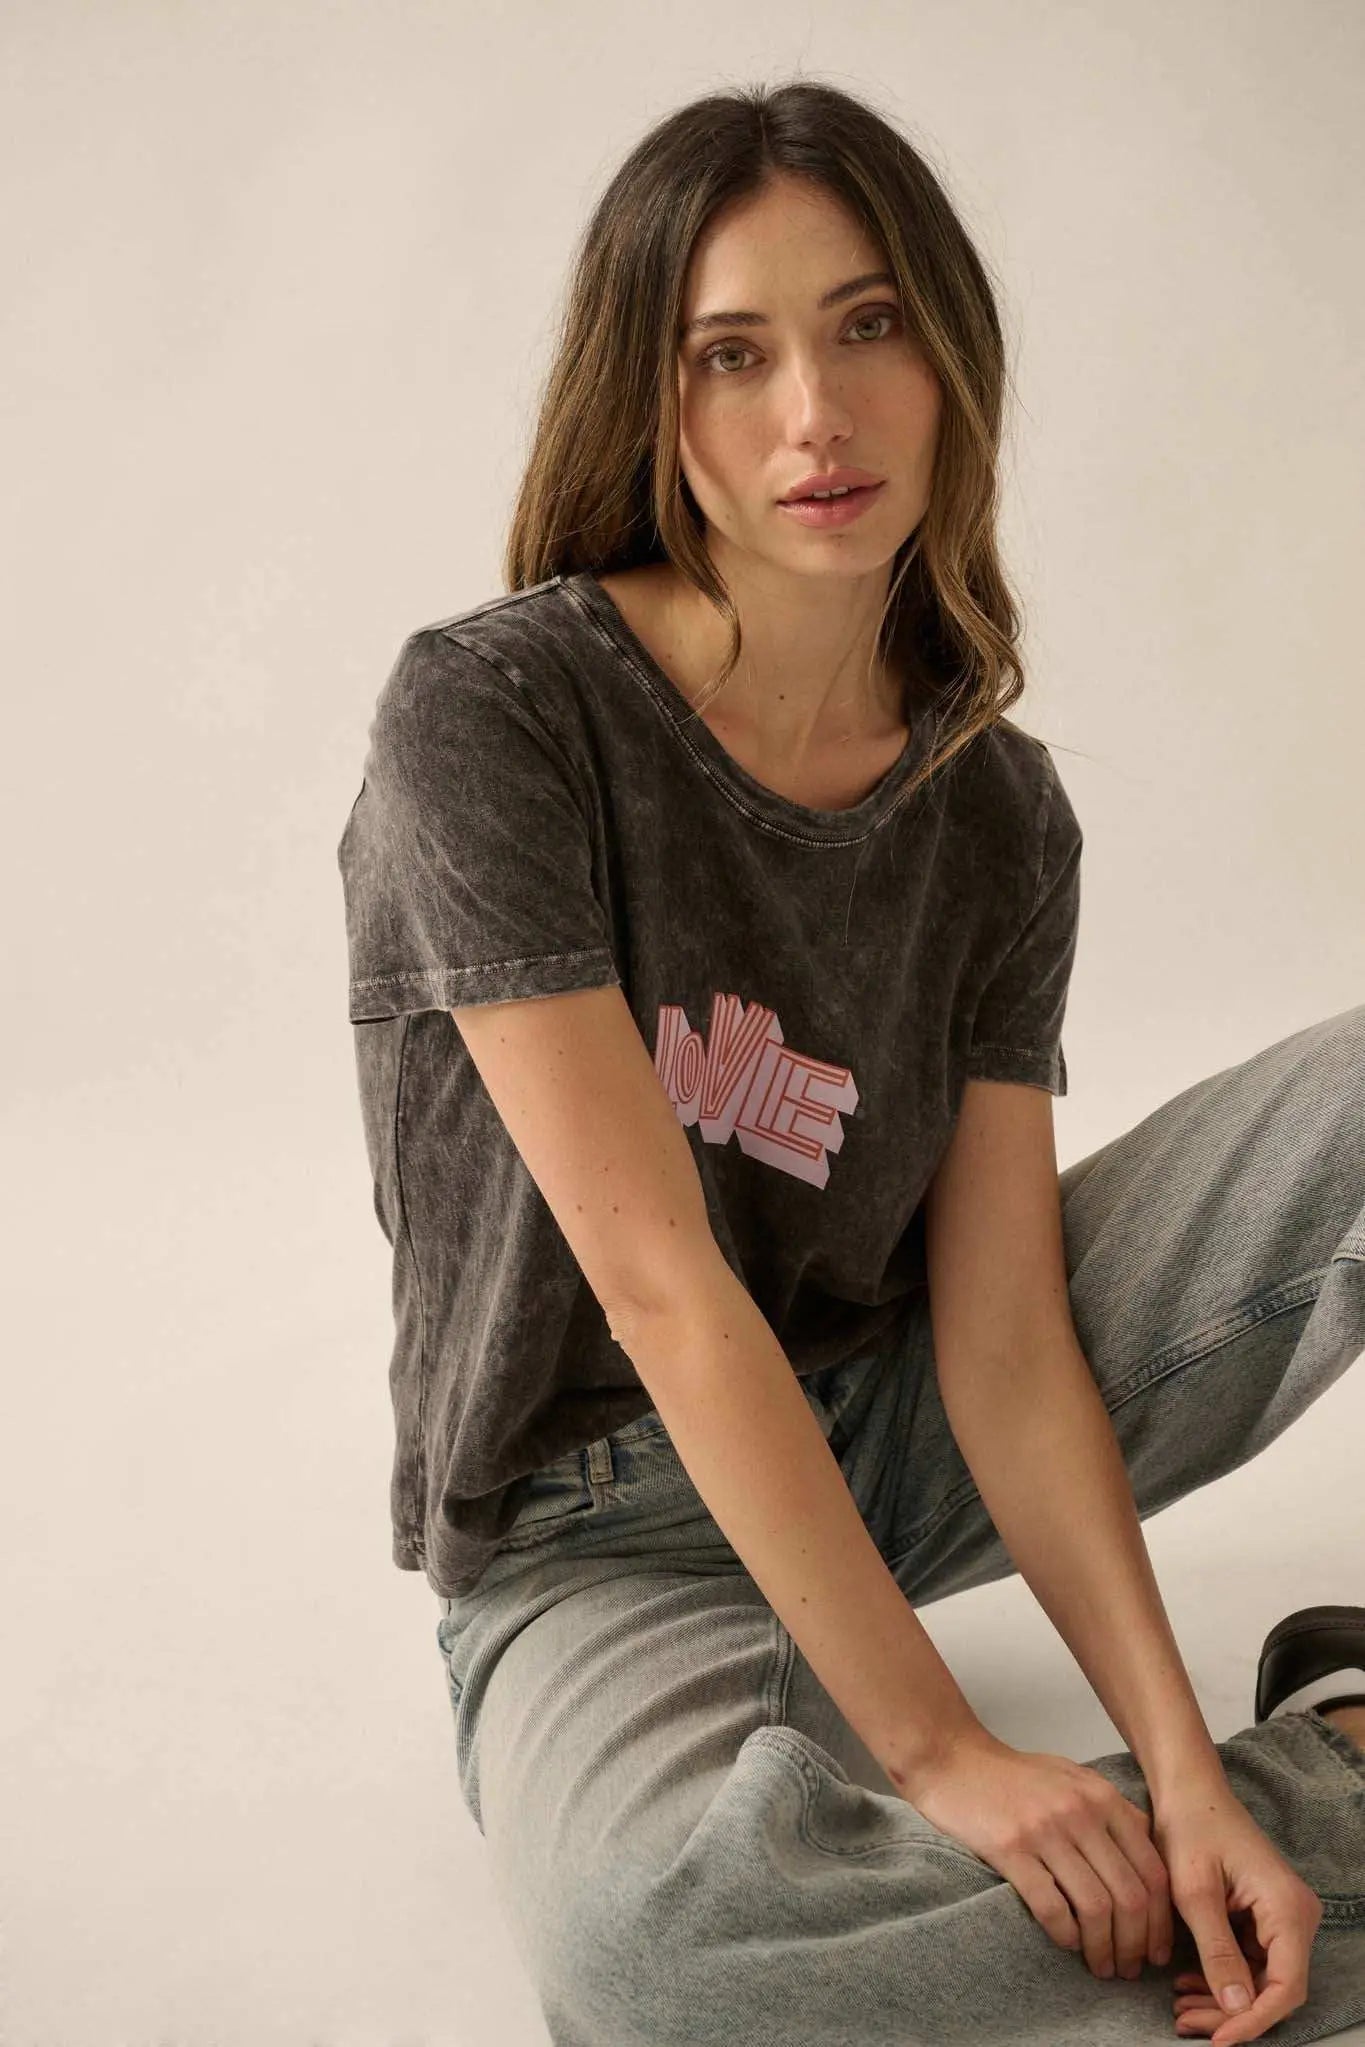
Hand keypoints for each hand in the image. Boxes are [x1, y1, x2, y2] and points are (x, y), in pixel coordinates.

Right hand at [907, 1725, 1174, 1978]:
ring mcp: (1045, 1829)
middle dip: (1136, 1944)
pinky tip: (1066, 1945)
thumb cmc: (1014, 1775)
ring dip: (1104, 1949)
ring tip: (1101, 1967)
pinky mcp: (1009, 1847)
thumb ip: (1112, 1812)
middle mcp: (1080, 1812)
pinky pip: (1051, 1905)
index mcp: (1102, 1797)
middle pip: (1130, 1895)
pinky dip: (1065, 1935)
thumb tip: (1149, 1861)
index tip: (1156, 1950)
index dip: (1161, 1921)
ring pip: (1096, 1906)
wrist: (953, 1758)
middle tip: (1129, 1969)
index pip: (1153, 1871)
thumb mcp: (1072, 1778)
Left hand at [1152, 1783, 1322, 2042]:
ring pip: (1260, 1981)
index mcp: (1287, 1909)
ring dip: (1222, 2000)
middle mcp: (1295, 1917)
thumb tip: (1237, 2009)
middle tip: (1183, 2022)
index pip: (1284, 1987)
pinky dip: (1221, 1978)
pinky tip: (1186, 1985)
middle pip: (1273, 1989)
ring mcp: (1281, 1919)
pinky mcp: (1264, 1919)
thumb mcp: (1195, 1891)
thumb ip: (1217, 1951)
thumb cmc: (1190, 1827)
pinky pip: (1250, 1963)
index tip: (1216, 2040)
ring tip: (1179, 2008)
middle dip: (1230, 2013)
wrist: (1188, 1791)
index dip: (1252, 2021)